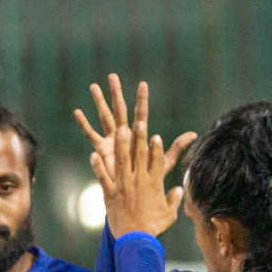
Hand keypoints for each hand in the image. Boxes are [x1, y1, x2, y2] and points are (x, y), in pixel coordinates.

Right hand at [75, 74, 196, 183]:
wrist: (134, 195)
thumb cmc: (149, 179)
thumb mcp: (164, 162)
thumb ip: (176, 148)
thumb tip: (194, 134)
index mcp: (138, 136)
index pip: (141, 114)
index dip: (142, 100)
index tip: (143, 84)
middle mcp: (124, 135)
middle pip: (120, 110)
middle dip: (116, 93)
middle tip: (112, 76)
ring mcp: (112, 141)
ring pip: (105, 118)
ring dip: (99, 102)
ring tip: (93, 86)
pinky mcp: (102, 151)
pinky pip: (92, 136)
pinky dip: (85, 124)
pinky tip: (77, 112)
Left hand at [91, 123, 186, 239]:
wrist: (136, 238)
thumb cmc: (153, 227)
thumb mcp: (169, 214)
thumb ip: (174, 200)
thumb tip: (179, 190)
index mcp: (154, 184)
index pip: (157, 161)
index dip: (156, 148)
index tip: (156, 137)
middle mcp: (139, 180)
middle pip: (140, 155)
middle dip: (140, 137)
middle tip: (139, 123)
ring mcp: (123, 185)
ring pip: (122, 160)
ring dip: (121, 144)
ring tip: (119, 130)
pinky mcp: (110, 193)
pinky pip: (102, 176)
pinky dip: (98, 166)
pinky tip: (93, 155)